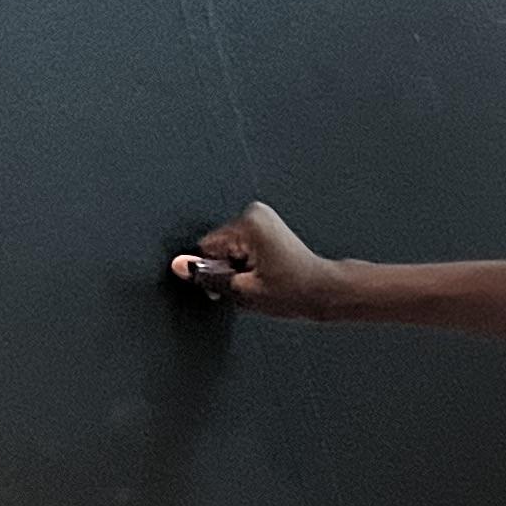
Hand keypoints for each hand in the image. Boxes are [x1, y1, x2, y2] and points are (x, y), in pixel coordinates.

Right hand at [172, 202, 332, 316]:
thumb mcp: (245, 291)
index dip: (213, 271)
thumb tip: (180, 266)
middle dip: (228, 269)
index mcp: (248, 223)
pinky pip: (242, 245)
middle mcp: (254, 214)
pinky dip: (248, 262)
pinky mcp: (267, 225)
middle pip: (218, 246)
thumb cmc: (297, 291)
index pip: (206, 248)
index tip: (232, 285)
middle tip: (252, 284)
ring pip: (230, 248)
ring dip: (238, 267)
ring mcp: (262, 218)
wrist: (326, 291)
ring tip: (262, 279)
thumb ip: (208, 277)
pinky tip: (265, 272)